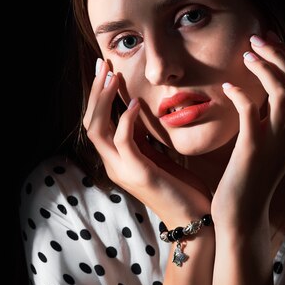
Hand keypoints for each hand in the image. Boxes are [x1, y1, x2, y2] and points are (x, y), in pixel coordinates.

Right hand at [83, 62, 210, 225]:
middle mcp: (114, 165)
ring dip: (103, 101)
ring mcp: (123, 170)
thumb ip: (143, 140)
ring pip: (98, 130)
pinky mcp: (139, 174)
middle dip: (95, 92)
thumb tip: (137, 113)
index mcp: (118, 160)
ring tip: (112, 76)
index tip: (106, 69)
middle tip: (103, 64)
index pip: (97, 123)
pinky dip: (126, 120)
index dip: (98, 96)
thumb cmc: (180, 188)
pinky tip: (134, 104)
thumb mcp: (158, 157)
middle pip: (90, 123)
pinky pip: (124, 141)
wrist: (194, 219)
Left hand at [211, 31, 284, 228]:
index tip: (268, 40)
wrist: (244, 212)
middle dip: (278, 52)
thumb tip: (263, 84)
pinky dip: (240, 91)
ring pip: (283, 88)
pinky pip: (251, 108)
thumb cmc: (251, 175)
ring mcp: (279, 140)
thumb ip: (273, 116)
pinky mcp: (255, 147)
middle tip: (256, 38)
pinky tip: (227, 86)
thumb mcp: (270, 142)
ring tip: (246, 54)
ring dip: (264, 65)